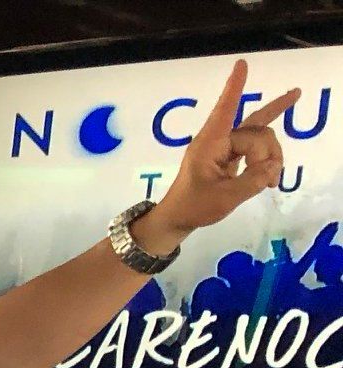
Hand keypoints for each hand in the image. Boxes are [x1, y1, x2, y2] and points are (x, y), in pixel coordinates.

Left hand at [153, 61, 297, 237]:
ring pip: (262, 138)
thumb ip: (253, 181)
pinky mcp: (232, 156)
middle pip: (257, 130)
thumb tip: (272, 168)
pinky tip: (273, 179)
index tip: (241, 64)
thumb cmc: (193, 206)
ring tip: (270, 182)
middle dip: (268, 152)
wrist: (179, 218)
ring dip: (271, 158)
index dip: (235, 87)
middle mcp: (219, 139)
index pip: (225, 109)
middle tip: (269, 180)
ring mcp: (226, 147)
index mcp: (209, 143)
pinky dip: (268, 163)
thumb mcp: (224, 198)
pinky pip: (257, 148)